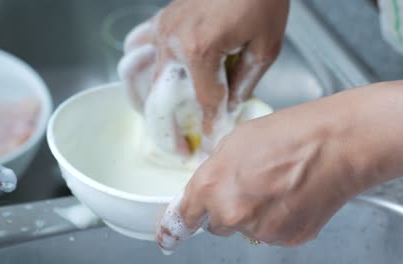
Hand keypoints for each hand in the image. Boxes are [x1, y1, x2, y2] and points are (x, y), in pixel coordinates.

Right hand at [118, 0, 288, 155]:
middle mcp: (174, 42)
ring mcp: (163, 29)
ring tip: (157, 122)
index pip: (204, 104)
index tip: (208, 147)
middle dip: (167, 131)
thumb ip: (243, 84)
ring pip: (140, 76)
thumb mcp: (265, 47)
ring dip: (146, 103)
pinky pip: (137, 44)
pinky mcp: (163, 18)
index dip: (209, 129)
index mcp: (201, 52)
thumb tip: (228, 108)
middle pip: (160, 99)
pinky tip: (147, 76)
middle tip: (177, 148)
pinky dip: (137, 64)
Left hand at [156, 74, 402, 252]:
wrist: (337, 145)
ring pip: (246, 228)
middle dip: (227, 208)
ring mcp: (261, 231)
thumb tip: (212, 184)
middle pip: (217, 224)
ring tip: (278, 184)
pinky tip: (292, 196)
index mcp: (213, 186)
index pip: (183, 216)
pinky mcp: (287, 239)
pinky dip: (278, 219)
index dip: (175, 225)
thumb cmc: (292, 134)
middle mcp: (232, 214)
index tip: (168, 235)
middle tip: (253, 182)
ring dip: (255, 213)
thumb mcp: (237, 140)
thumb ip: (216, 169)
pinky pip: (272, 233)